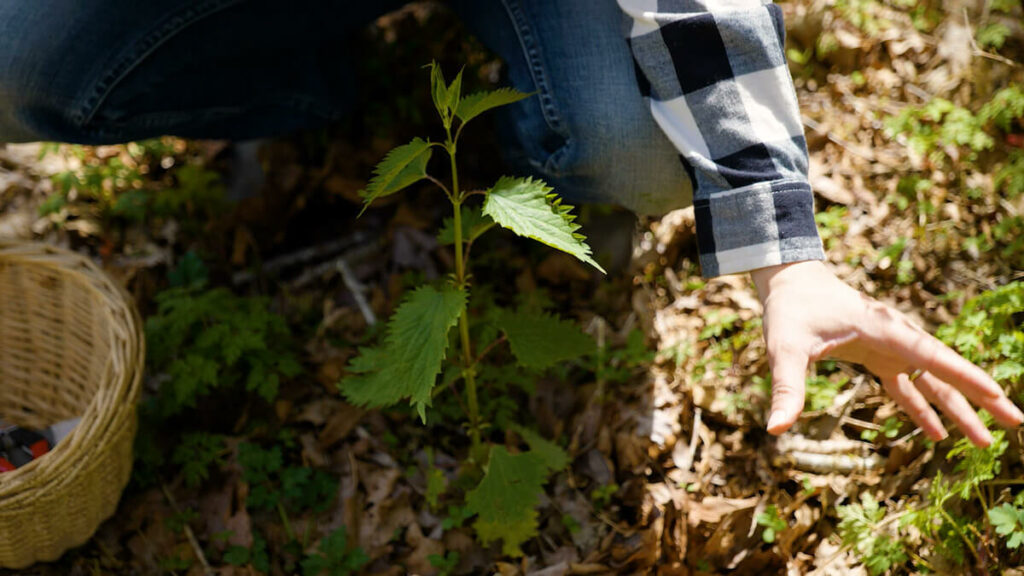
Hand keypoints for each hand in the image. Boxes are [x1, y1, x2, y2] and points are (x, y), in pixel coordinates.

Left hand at [750, 260, 1022, 446]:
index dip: (966, 377)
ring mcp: (889, 347)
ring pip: (931, 381)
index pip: (933, 357)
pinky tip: (935, 434)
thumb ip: (786, 388)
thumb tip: (774, 429)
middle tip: (1016, 423)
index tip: (999, 394)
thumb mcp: (785, 349)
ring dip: (958, 409)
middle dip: (981, 397)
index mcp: (884, 330)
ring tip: (984, 440)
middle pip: (945, 371)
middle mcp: (895, 337)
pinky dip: (922, 408)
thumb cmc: (789, 311)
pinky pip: (907, 385)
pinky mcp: (877, 355)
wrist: (788, 282)